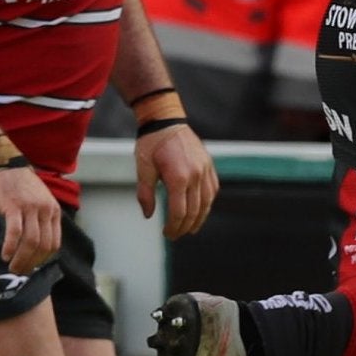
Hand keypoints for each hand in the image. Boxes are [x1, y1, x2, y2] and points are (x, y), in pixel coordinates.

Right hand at [0, 165, 63, 273]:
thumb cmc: (21, 187)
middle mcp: (45, 210)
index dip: (43, 259)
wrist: (5, 166)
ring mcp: (30, 208)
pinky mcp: (14, 207)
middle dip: (31, 262)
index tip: (32, 267)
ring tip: (12, 267)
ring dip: (21, 259)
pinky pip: (15, 232)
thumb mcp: (40, 202)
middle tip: (20, 272)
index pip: (54, 242)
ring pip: (30, 242)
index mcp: (54, 211)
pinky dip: (11, 247)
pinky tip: (5, 255)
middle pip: (43, 245)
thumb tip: (39, 246)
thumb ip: (42, 220)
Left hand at [136, 125, 216, 239]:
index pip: (179, 211)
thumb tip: (149, 215)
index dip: (173, 227)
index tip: (167, 234)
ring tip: (190, 229)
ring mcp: (205, 170)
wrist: (166, 120)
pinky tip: (200, 210)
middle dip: (184, 226)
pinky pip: (212, 190)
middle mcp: (195, 175)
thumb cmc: (151, 143)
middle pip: (194, 210)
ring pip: (207, 202)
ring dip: (199, 219)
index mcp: (178, 177)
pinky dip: (207, 203)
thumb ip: (145, 193)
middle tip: (175, 235)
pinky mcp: (209, 165)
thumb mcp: (143, 168)